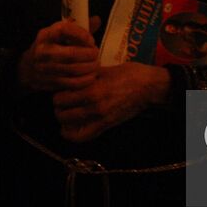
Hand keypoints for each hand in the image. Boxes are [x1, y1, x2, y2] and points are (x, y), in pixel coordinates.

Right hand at [17, 18, 99, 93]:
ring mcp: (45, 68)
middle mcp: (43, 51)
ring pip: (72, 69)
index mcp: (46, 35)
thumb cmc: (50, 47)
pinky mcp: (50, 82)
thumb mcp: (59, 34)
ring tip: (96, 65)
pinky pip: (71, 83)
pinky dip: (84, 80)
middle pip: (70, 53)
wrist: (28, 67)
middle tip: (96, 54)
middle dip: (88, 54)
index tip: (91, 39)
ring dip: (89, 68)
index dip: (81, 34)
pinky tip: (91, 76)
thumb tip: (97, 20)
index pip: (64, 30)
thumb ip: (78, 28)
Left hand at [52, 62, 170, 141]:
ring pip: (68, 126)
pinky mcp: (106, 126)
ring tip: (68, 111)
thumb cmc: (128, 73)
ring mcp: (100, 118)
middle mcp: (94, 106)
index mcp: (92, 89)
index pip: (60, 97)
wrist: (149, 87)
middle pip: (61, 113)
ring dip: (64, 120)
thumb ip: (86, 75)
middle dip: (58, 107)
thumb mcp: (104, 69)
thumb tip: (69, 77)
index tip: (62, 89)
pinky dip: (73, 134)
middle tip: (63, 100)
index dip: (57, 93)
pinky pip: (83, 137)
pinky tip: (73, 126)